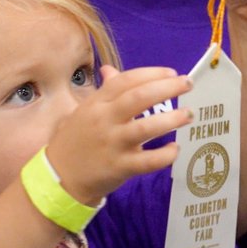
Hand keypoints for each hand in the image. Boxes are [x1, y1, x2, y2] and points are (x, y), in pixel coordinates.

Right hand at [46, 65, 191, 205]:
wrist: (58, 177)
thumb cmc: (76, 139)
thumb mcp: (85, 111)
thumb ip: (104, 91)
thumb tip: (111, 69)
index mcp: (97, 103)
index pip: (126, 80)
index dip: (152, 74)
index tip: (172, 73)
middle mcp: (104, 120)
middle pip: (138, 98)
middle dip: (167, 88)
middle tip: (188, 84)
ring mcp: (112, 144)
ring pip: (145, 128)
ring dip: (171, 119)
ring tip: (188, 114)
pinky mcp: (119, 168)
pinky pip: (147, 161)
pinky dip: (164, 155)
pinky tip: (175, 148)